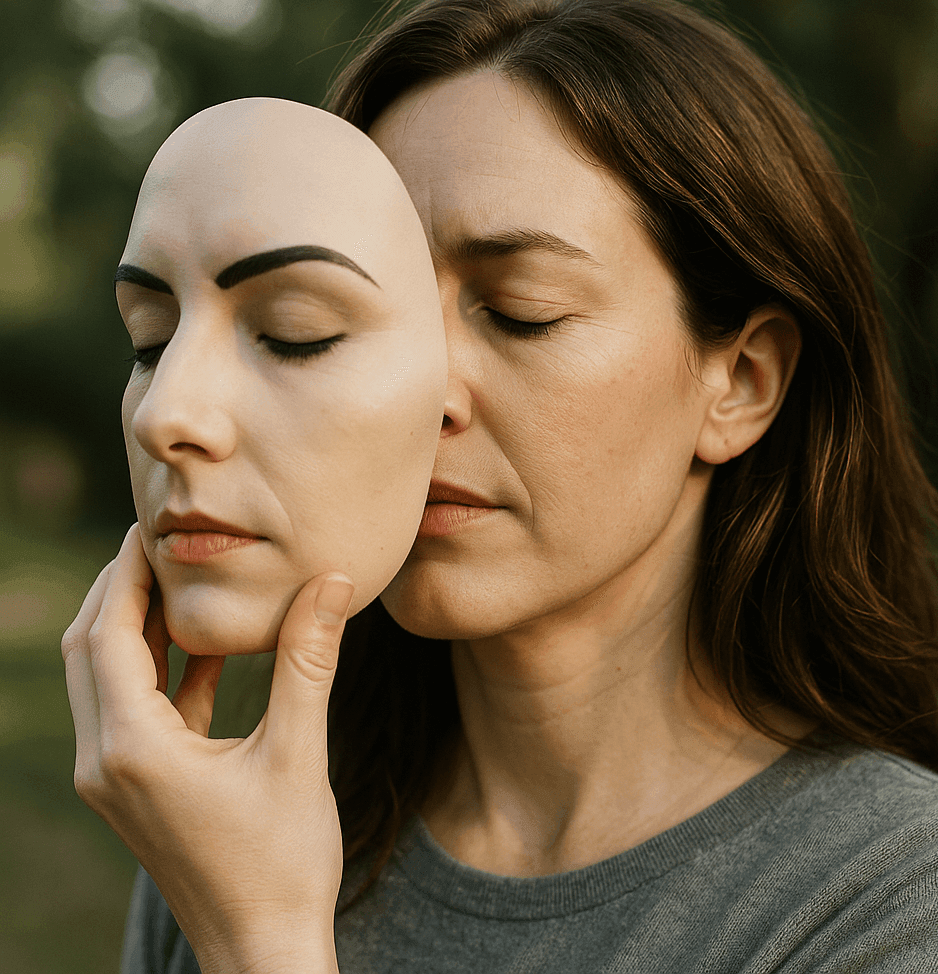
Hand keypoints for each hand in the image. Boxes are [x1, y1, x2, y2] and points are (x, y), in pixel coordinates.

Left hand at [62, 525, 352, 973]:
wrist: (261, 948)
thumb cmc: (282, 863)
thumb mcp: (299, 754)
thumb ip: (309, 661)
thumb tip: (332, 582)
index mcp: (133, 750)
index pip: (110, 634)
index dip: (128, 572)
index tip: (152, 523)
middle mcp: (104, 762)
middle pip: (89, 648)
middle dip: (120, 588)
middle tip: (162, 538)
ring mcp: (112, 779)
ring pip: (103, 677)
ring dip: (134, 625)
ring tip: (181, 577)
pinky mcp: (134, 788)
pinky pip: (131, 709)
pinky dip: (156, 668)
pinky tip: (204, 644)